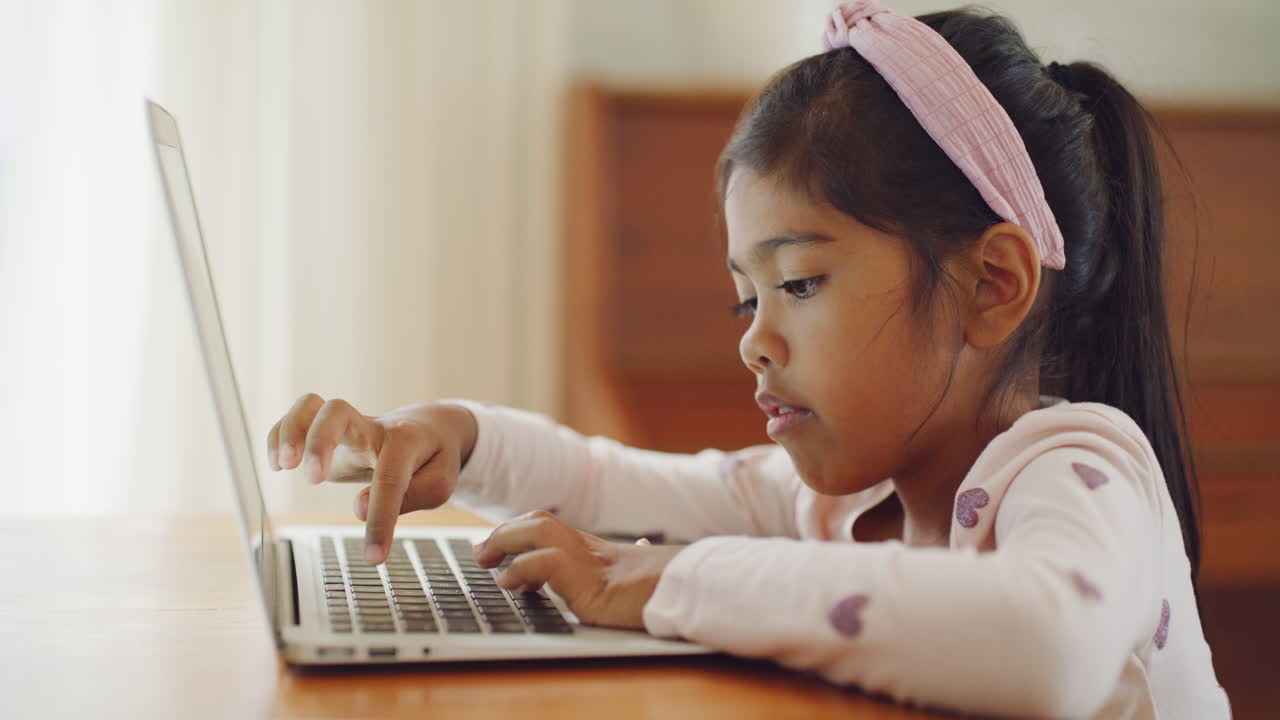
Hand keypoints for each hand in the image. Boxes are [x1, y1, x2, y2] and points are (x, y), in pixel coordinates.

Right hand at [267, 394, 478, 563]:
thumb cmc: (432, 459)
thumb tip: (360, 508)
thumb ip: (410, 497)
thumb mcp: (438, 483)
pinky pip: (298, 415)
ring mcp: (348, 424)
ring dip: (290, 431)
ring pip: (311, 405)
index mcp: (406, 441)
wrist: (430, 429)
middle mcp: (372, 426)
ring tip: (282, 466)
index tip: (374, 557)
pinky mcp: (329, 430)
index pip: (390, 477)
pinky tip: (276, 463)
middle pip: (338, 411)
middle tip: (313, 480)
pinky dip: (278, 434)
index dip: (381, 519)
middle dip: (319, 442)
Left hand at [472, 510, 683, 629]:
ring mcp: (592, 562)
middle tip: (482, 551)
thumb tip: (642, 547)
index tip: (501, 546)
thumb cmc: (676, 584)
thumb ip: (637, 561)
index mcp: (602, 550)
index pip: (553, 527)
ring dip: (506, 540)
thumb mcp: (646, 573)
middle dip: (506, 531)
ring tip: (485, 559)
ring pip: (539, 530)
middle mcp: (594, 549)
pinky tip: (509, 582)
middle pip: (541, 521)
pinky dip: (522, 569)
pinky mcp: (592, 583)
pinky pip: (546, 563)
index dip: (523, 531)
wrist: (696, 590)